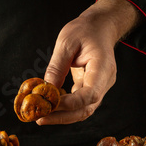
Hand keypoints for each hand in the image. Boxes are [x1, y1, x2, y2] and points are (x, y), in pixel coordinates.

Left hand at [39, 0, 139, 124]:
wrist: (100, 27)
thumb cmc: (85, 30)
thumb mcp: (66, 42)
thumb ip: (57, 66)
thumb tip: (46, 89)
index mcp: (103, 68)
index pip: (90, 94)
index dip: (70, 104)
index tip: (50, 105)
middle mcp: (104, 82)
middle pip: (86, 108)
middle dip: (63, 117)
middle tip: (40, 118)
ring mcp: (99, 87)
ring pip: (83, 110)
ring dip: (62, 116)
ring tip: (41, 116)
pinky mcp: (91, 88)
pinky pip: (78, 104)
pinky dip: (64, 108)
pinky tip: (48, 106)